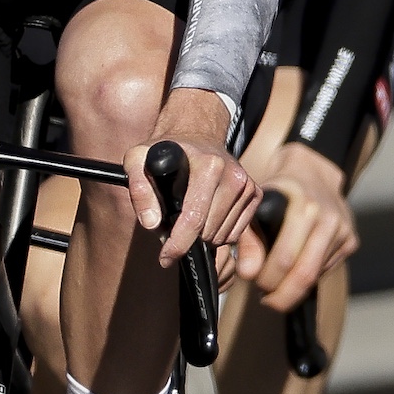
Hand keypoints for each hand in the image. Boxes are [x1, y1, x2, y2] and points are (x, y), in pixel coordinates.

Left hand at [130, 90, 256, 267]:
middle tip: (172, 227)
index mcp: (209, 165)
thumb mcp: (137, 159)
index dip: (177, 244)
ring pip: (223, 236)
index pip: (194, 218)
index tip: (165, 259)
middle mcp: (234, 176)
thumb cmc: (166, 151)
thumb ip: (139, 189)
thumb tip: (152, 223)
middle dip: (188, 238)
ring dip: (203, 237)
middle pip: (208, 232)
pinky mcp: (255, 194)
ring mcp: (248, 186)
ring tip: (189, 219)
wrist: (197, 135)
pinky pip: (235, 233)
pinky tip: (206, 217)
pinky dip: (218, 234)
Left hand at [234, 141, 356, 308]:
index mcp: (304, 205)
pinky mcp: (351, 241)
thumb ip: (248, 240)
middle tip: (265, 298)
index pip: (284, 258)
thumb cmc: (276, 192)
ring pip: (316, 276)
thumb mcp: (254, 207)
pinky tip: (293, 270)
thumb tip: (248, 274)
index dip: (266, 278)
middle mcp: (329, 217)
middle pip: (305, 274)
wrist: (310, 173)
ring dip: (292, 289)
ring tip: (274, 286)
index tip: (251, 282)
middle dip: (281, 295)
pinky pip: (325, 271)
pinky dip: (307, 277)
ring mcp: (344, 230)